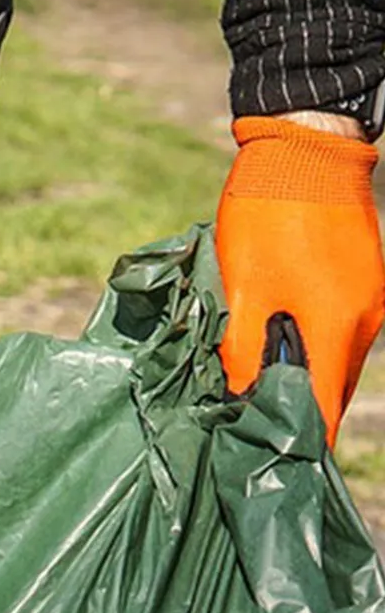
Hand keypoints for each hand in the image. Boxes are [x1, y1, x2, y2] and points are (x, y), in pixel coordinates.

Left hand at [215, 113, 382, 444]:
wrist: (304, 149)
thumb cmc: (266, 219)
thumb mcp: (242, 292)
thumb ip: (244, 353)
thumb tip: (241, 401)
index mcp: (337, 328)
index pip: (322, 408)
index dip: (296, 440)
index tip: (270, 463)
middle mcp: (366, 320)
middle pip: (333, 389)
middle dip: (298, 413)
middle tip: (255, 434)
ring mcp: (373, 298)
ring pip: (338, 361)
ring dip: (305, 380)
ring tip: (263, 398)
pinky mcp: (367, 280)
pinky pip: (342, 332)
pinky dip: (315, 349)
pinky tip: (282, 352)